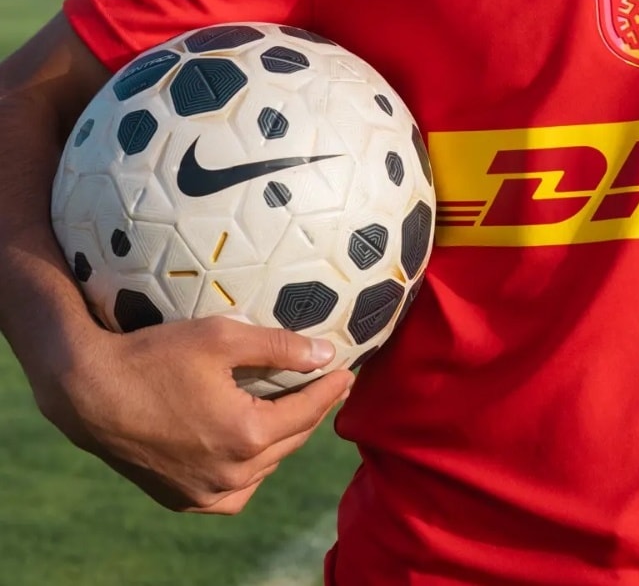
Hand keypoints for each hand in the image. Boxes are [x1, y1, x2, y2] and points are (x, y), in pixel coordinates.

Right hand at [38, 315, 352, 513]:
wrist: (90, 394)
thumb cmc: (156, 356)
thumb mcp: (222, 338)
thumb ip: (279, 347)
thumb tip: (325, 353)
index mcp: (247, 435)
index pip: (307, 411)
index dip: (331, 388)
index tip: (348, 370)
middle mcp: (232, 475)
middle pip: (290, 441)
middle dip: (312, 412)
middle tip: (328, 386)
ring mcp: (205, 494)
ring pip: (264, 468)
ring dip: (281, 440)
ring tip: (292, 410)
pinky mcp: (183, 500)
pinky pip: (233, 490)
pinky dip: (249, 468)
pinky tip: (250, 445)